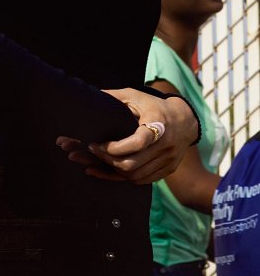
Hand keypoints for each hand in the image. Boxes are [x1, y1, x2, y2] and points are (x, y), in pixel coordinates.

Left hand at [57, 89, 197, 184]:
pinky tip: (109, 172)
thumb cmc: (154, 106)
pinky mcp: (168, 169)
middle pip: (133, 163)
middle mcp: (166, 144)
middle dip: (108, 160)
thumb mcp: (135, 96)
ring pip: (136, 175)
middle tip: (93, 151)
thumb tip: (91, 97)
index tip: (97, 144)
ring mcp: (168, 159)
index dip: (115, 147)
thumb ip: (114, 97)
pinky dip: (125, 178)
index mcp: (159, 123)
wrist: (185, 119)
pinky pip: (144, 180)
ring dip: (113, 171)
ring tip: (96, 162)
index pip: (138, 142)